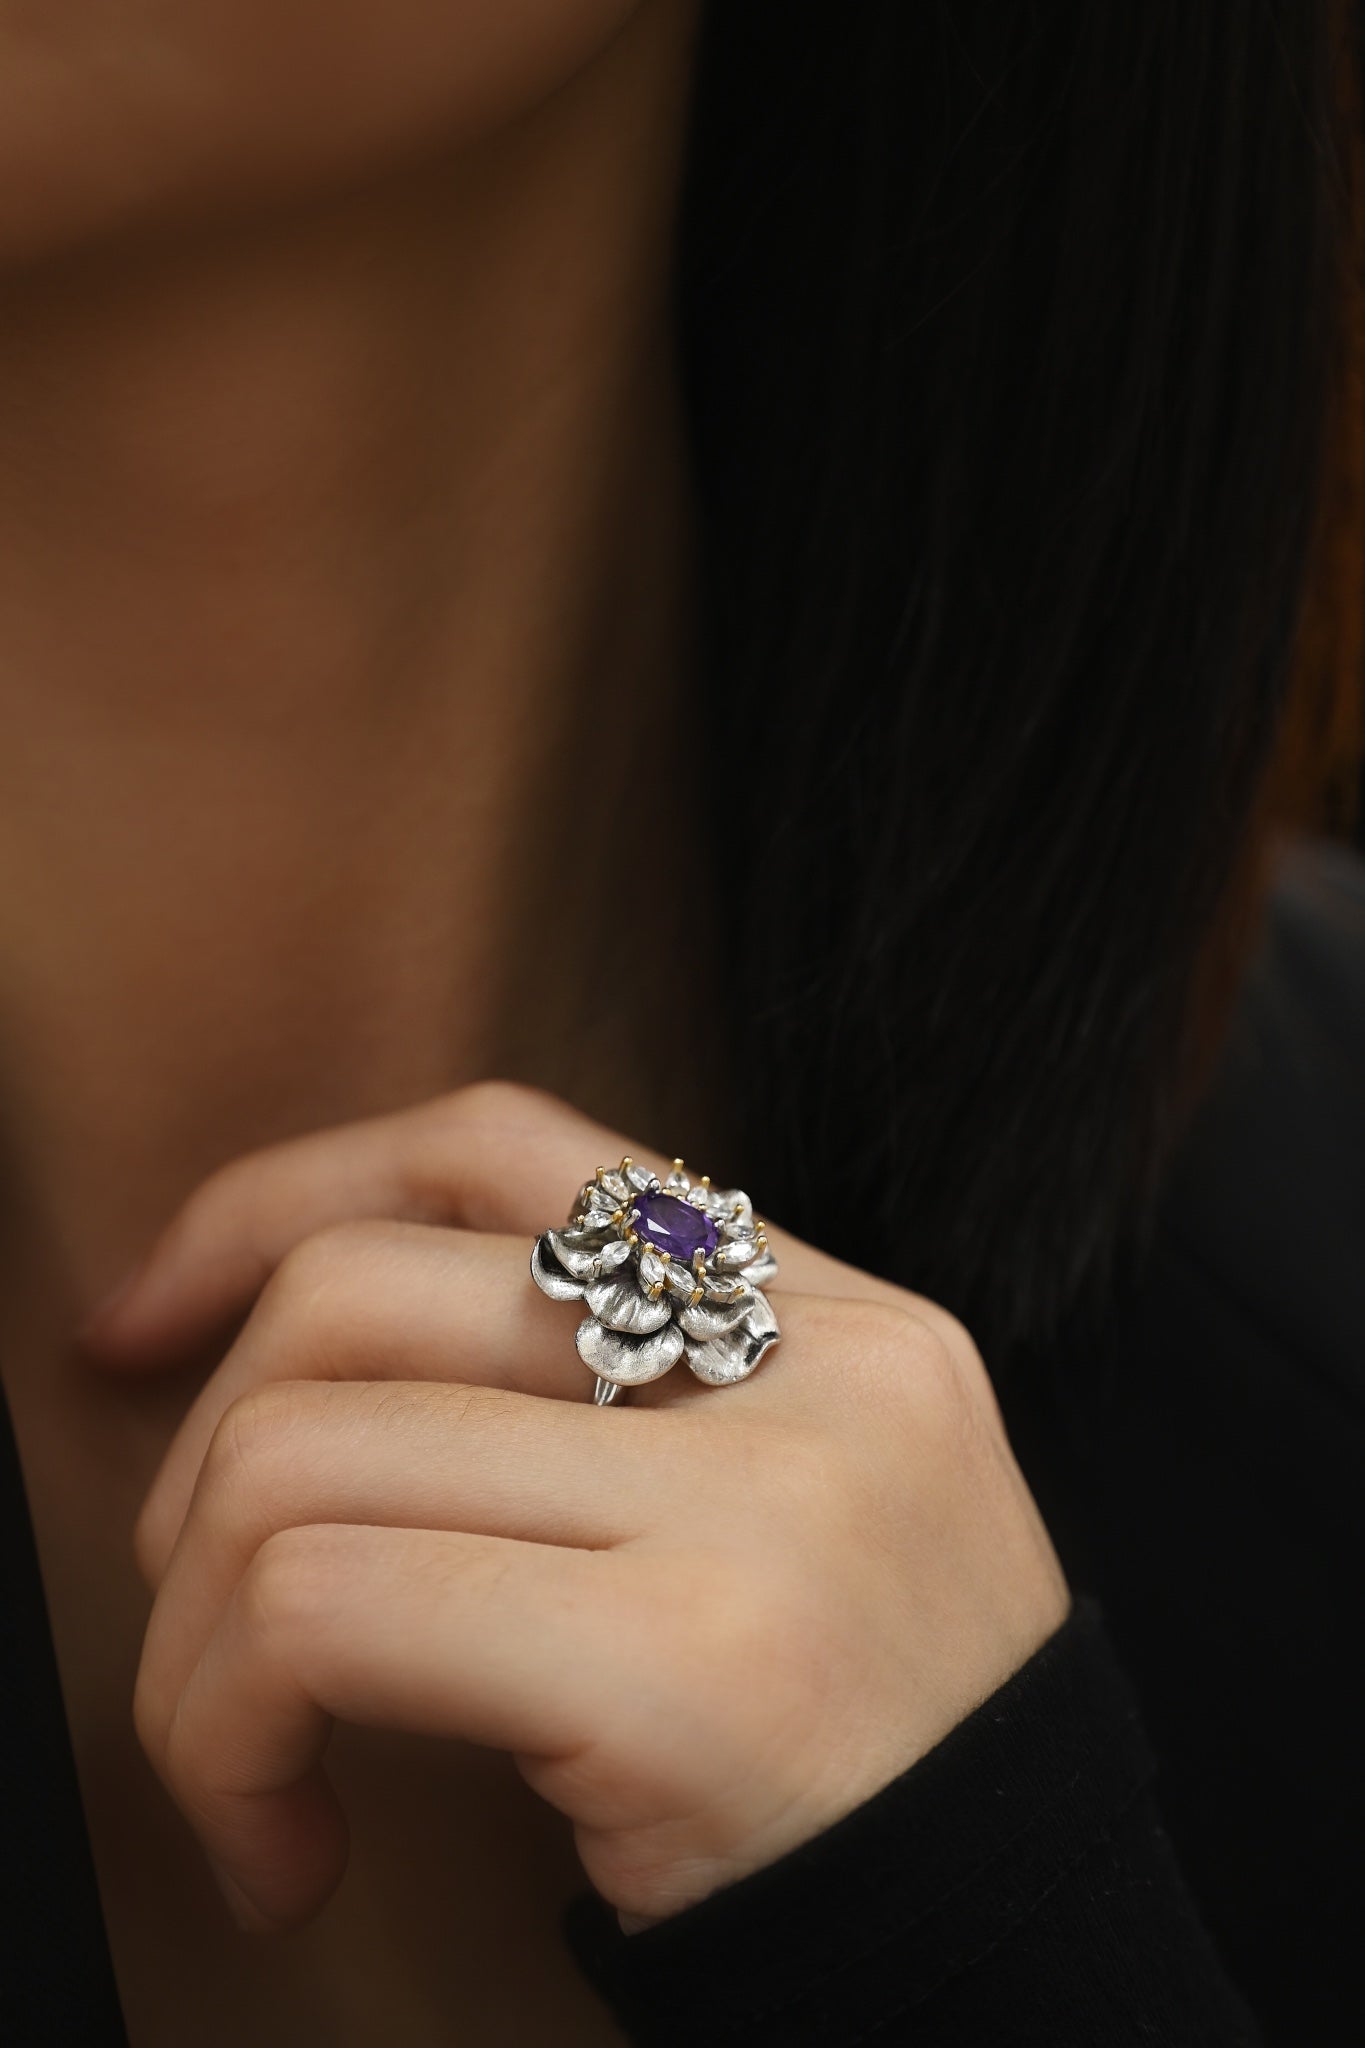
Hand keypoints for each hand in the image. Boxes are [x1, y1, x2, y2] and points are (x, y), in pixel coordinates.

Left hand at [83, 1081, 1071, 1935]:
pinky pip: (325, 1613)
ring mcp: (762, 1504)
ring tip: (247, 1764)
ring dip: (196, 1641)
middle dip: (199, 1464)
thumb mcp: (794, 1506)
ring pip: (301, 1456)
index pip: (503, 1144)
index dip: (280, 1201)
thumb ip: (619, 1396)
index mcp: (840, 1311)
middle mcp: (816, 1370)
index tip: (148, 1322)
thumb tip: (292, 1356)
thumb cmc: (861, 1754)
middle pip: (360, 1293)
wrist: (1029, 1972)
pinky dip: (231, 1735)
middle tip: (210, 1625)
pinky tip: (287, 1845)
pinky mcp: (689, 1663)